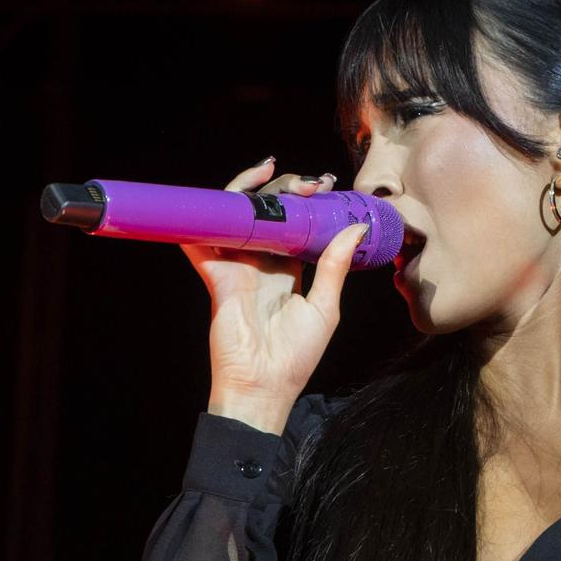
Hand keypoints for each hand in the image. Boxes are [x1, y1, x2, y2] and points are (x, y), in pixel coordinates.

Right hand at [181, 157, 371, 430]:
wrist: (265, 387)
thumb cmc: (295, 357)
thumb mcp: (325, 308)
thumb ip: (335, 266)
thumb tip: (357, 229)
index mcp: (286, 270)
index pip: (292, 224)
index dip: (305, 202)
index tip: (328, 185)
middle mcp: (259, 263)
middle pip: (266, 212)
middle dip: (287, 188)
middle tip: (313, 183)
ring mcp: (235, 266)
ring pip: (235, 214)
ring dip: (251, 189)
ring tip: (275, 173)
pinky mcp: (216, 275)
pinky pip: (203, 238)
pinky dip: (207, 215)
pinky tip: (226, 196)